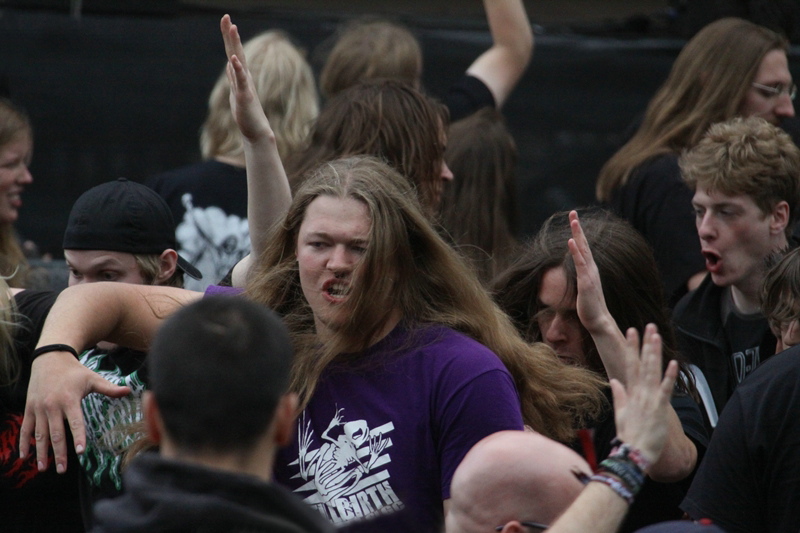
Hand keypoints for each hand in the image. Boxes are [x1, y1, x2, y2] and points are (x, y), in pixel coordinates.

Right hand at [19, 351, 130, 473]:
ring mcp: (39, 408)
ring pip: (40, 434)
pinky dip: (23, 442)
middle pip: (56, 434)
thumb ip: (109, 389)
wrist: (50, 358)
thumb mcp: (93, 378)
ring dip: (41, 452)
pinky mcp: (29, 408)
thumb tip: (129, 390)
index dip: (78, 437)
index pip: (75, 422)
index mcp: (70, 400)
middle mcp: (53, 406)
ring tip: (43, 468)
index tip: (81, 452)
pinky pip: (26, 428)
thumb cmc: (75, 371)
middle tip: (62, 470)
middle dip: (59, 453)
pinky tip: (24, 456)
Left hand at [220, 14, 272, 142]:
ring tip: (232, 28)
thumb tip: (229, 65)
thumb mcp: (237, 91)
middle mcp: (244, 77)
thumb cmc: (248, 114)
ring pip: (239, 61)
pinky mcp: (245, 96)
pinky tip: (234, 59)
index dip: (229, 37)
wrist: (257, 132)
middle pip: (236, 51)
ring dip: (235, 44)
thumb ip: (234, 77)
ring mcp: (245, 85)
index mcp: (241, 76)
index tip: (227, 21)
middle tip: (226, 17)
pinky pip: (241, 80)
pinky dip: (238, 69)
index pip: (233, 52)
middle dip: (230, 34)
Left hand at [568, 210, 612, 334]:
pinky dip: (576, 252)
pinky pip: (580, 264)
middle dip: (578, 228)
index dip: (578, 233)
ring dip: (578, 234)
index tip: (574, 219)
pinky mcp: (586, 282)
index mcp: (589, 269)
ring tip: (573, 220)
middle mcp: (591, 268)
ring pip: (583, 250)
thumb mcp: (583, 287)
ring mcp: (589, 274)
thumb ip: (581, 278)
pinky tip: (571, 242)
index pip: (583, 247)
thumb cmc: (589, 305)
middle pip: (584, 244)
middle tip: (573, 212)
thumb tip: (577, 273)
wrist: (598, 320)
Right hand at [610, 324, 677, 465]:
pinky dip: (669, 376)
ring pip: (652, 371)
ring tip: (657, 336)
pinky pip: (665, 389)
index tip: (630, 331)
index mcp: (630, 392)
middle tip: (648, 326)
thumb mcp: (621, 413)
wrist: (634, 453)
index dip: (630, 347)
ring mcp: (649, 398)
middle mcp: (639, 392)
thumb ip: (619, 395)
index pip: (629, 364)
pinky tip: (673, 363)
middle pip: (642, 363)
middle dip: (645, 344)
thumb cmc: (629, 435)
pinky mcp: (659, 407)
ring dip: (655, 353)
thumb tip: (614, 380)